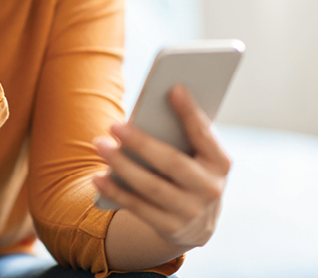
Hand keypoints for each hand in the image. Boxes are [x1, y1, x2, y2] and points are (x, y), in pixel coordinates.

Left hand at [92, 85, 230, 248]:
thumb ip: (183, 134)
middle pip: (172, 163)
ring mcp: (191, 212)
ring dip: (121, 165)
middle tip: (113, 125)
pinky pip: (138, 208)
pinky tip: (97, 177)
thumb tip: (154, 105)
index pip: (204, 135)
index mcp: (220, 163)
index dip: (190, 113)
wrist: (198, 223)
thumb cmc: (191, 171)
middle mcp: (210, 190)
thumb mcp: (197, 155)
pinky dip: (116, 191)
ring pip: (151, 186)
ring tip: (99, 145)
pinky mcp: (171, 228)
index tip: (173, 88)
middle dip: (141, 143)